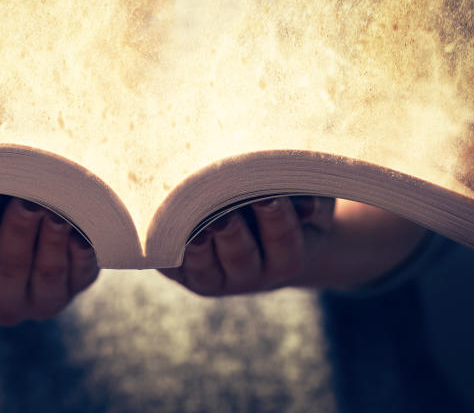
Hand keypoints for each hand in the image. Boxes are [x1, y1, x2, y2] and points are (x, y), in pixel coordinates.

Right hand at [0, 194, 98, 325]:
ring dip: (51, 241)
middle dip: (16, 231)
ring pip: (46, 275)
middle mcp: (0, 303)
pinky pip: (81, 275)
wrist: (10, 226)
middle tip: (24, 199)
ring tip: (55, 211)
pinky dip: (82, 254)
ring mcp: (40, 301)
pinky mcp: (75, 288)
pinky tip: (82, 231)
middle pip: (8, 269)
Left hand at [159, 195, 335, 295]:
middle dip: (232, 232)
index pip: (283, 240)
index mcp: (286, 258)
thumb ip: (308, 198)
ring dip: (198, 246)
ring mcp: (215, 278)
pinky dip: (168, 251)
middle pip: (242, 256)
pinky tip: (165, 230)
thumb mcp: (305, 198)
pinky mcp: (183, 274)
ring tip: (193, 225)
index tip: (266, 196)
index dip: (276, 218)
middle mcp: (251, 275)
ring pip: (206, 267)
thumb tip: (304, 203)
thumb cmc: (286, 203)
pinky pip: (174, 267)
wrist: (257, 228)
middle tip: (222, 212)